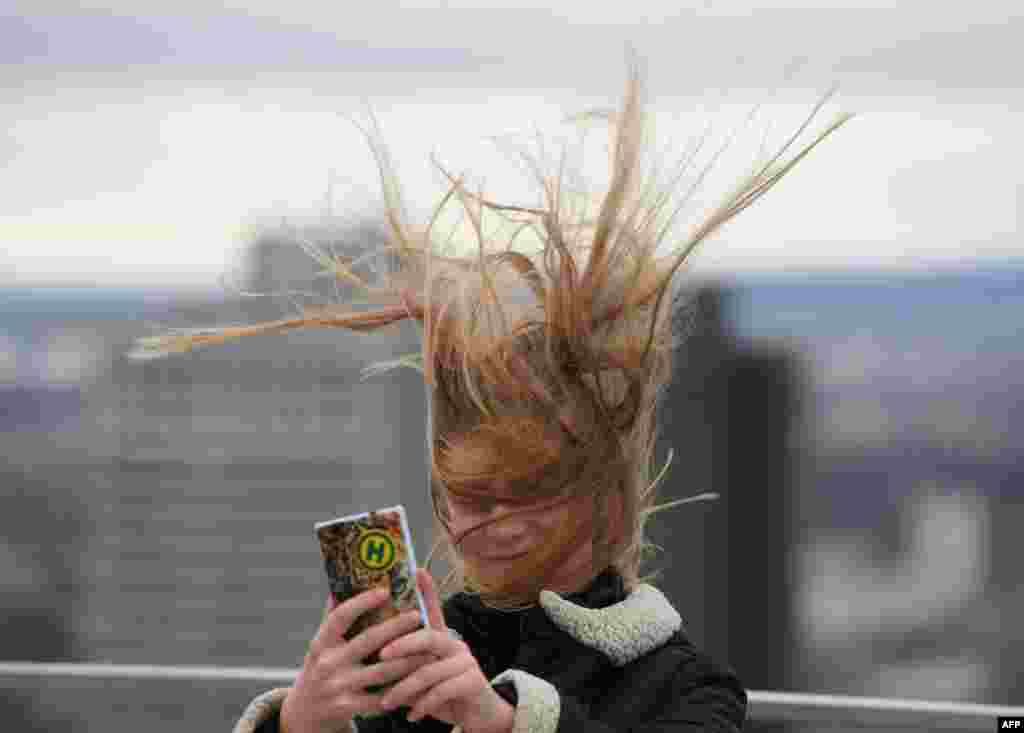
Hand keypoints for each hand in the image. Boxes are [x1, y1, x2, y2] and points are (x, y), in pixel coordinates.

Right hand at [281, 587, 434, 732]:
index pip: (340, 617)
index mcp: (321, 642)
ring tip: (429, 648)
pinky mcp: (348, 707)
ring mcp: (338, 686)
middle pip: (368, 640)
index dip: (362, 602)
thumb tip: (342, 583)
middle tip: (417, 615)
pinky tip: (418, 678)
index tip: (384, 591)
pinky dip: (401, 687)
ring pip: (382, 670)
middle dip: (396, 626)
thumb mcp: (320, 645)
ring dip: (408, 659)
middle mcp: (328, 663)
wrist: (305, 714)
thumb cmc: (321, 668)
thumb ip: (332, 619)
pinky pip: (381, 697)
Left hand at [376, 569, 511, 730]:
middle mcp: (455, 645)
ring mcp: (466, 662)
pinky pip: (442, 691)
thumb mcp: (423, 677)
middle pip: (429, 637)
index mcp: (442, 639)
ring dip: (405, 689)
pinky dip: (423, 705)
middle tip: (381, 656)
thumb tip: (375, 661)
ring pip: (429, 670)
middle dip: (403, 645)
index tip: (417, 570)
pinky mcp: (473, 681)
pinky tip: (412, 715)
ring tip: (387, 702)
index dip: (427, 591)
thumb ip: (407, 666)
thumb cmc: (444, 695)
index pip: (434, 610)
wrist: (479, 716)